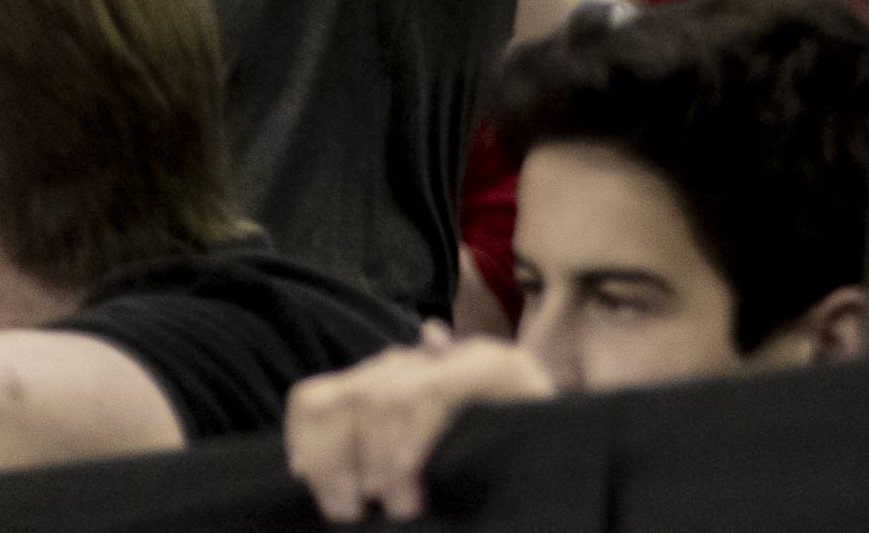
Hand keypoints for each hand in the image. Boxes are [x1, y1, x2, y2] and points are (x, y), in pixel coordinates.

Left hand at [284, 326, 552, 522]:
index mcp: (397, 386)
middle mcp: (425, 363)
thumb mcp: (421, 474)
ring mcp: (464, 356)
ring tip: (399, 505)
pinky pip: (425, 394)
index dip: (303, 442)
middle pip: (341, 396)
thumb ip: (373, 457)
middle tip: (352, 511)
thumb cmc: (492, 479)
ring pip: (378, 396)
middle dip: (333, 462)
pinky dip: (409, 448)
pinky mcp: (497, 365)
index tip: (306, 484)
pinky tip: (416, 488)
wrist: (566, 479)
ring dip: (379, 464)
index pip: (316, 398)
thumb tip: (301, 461)